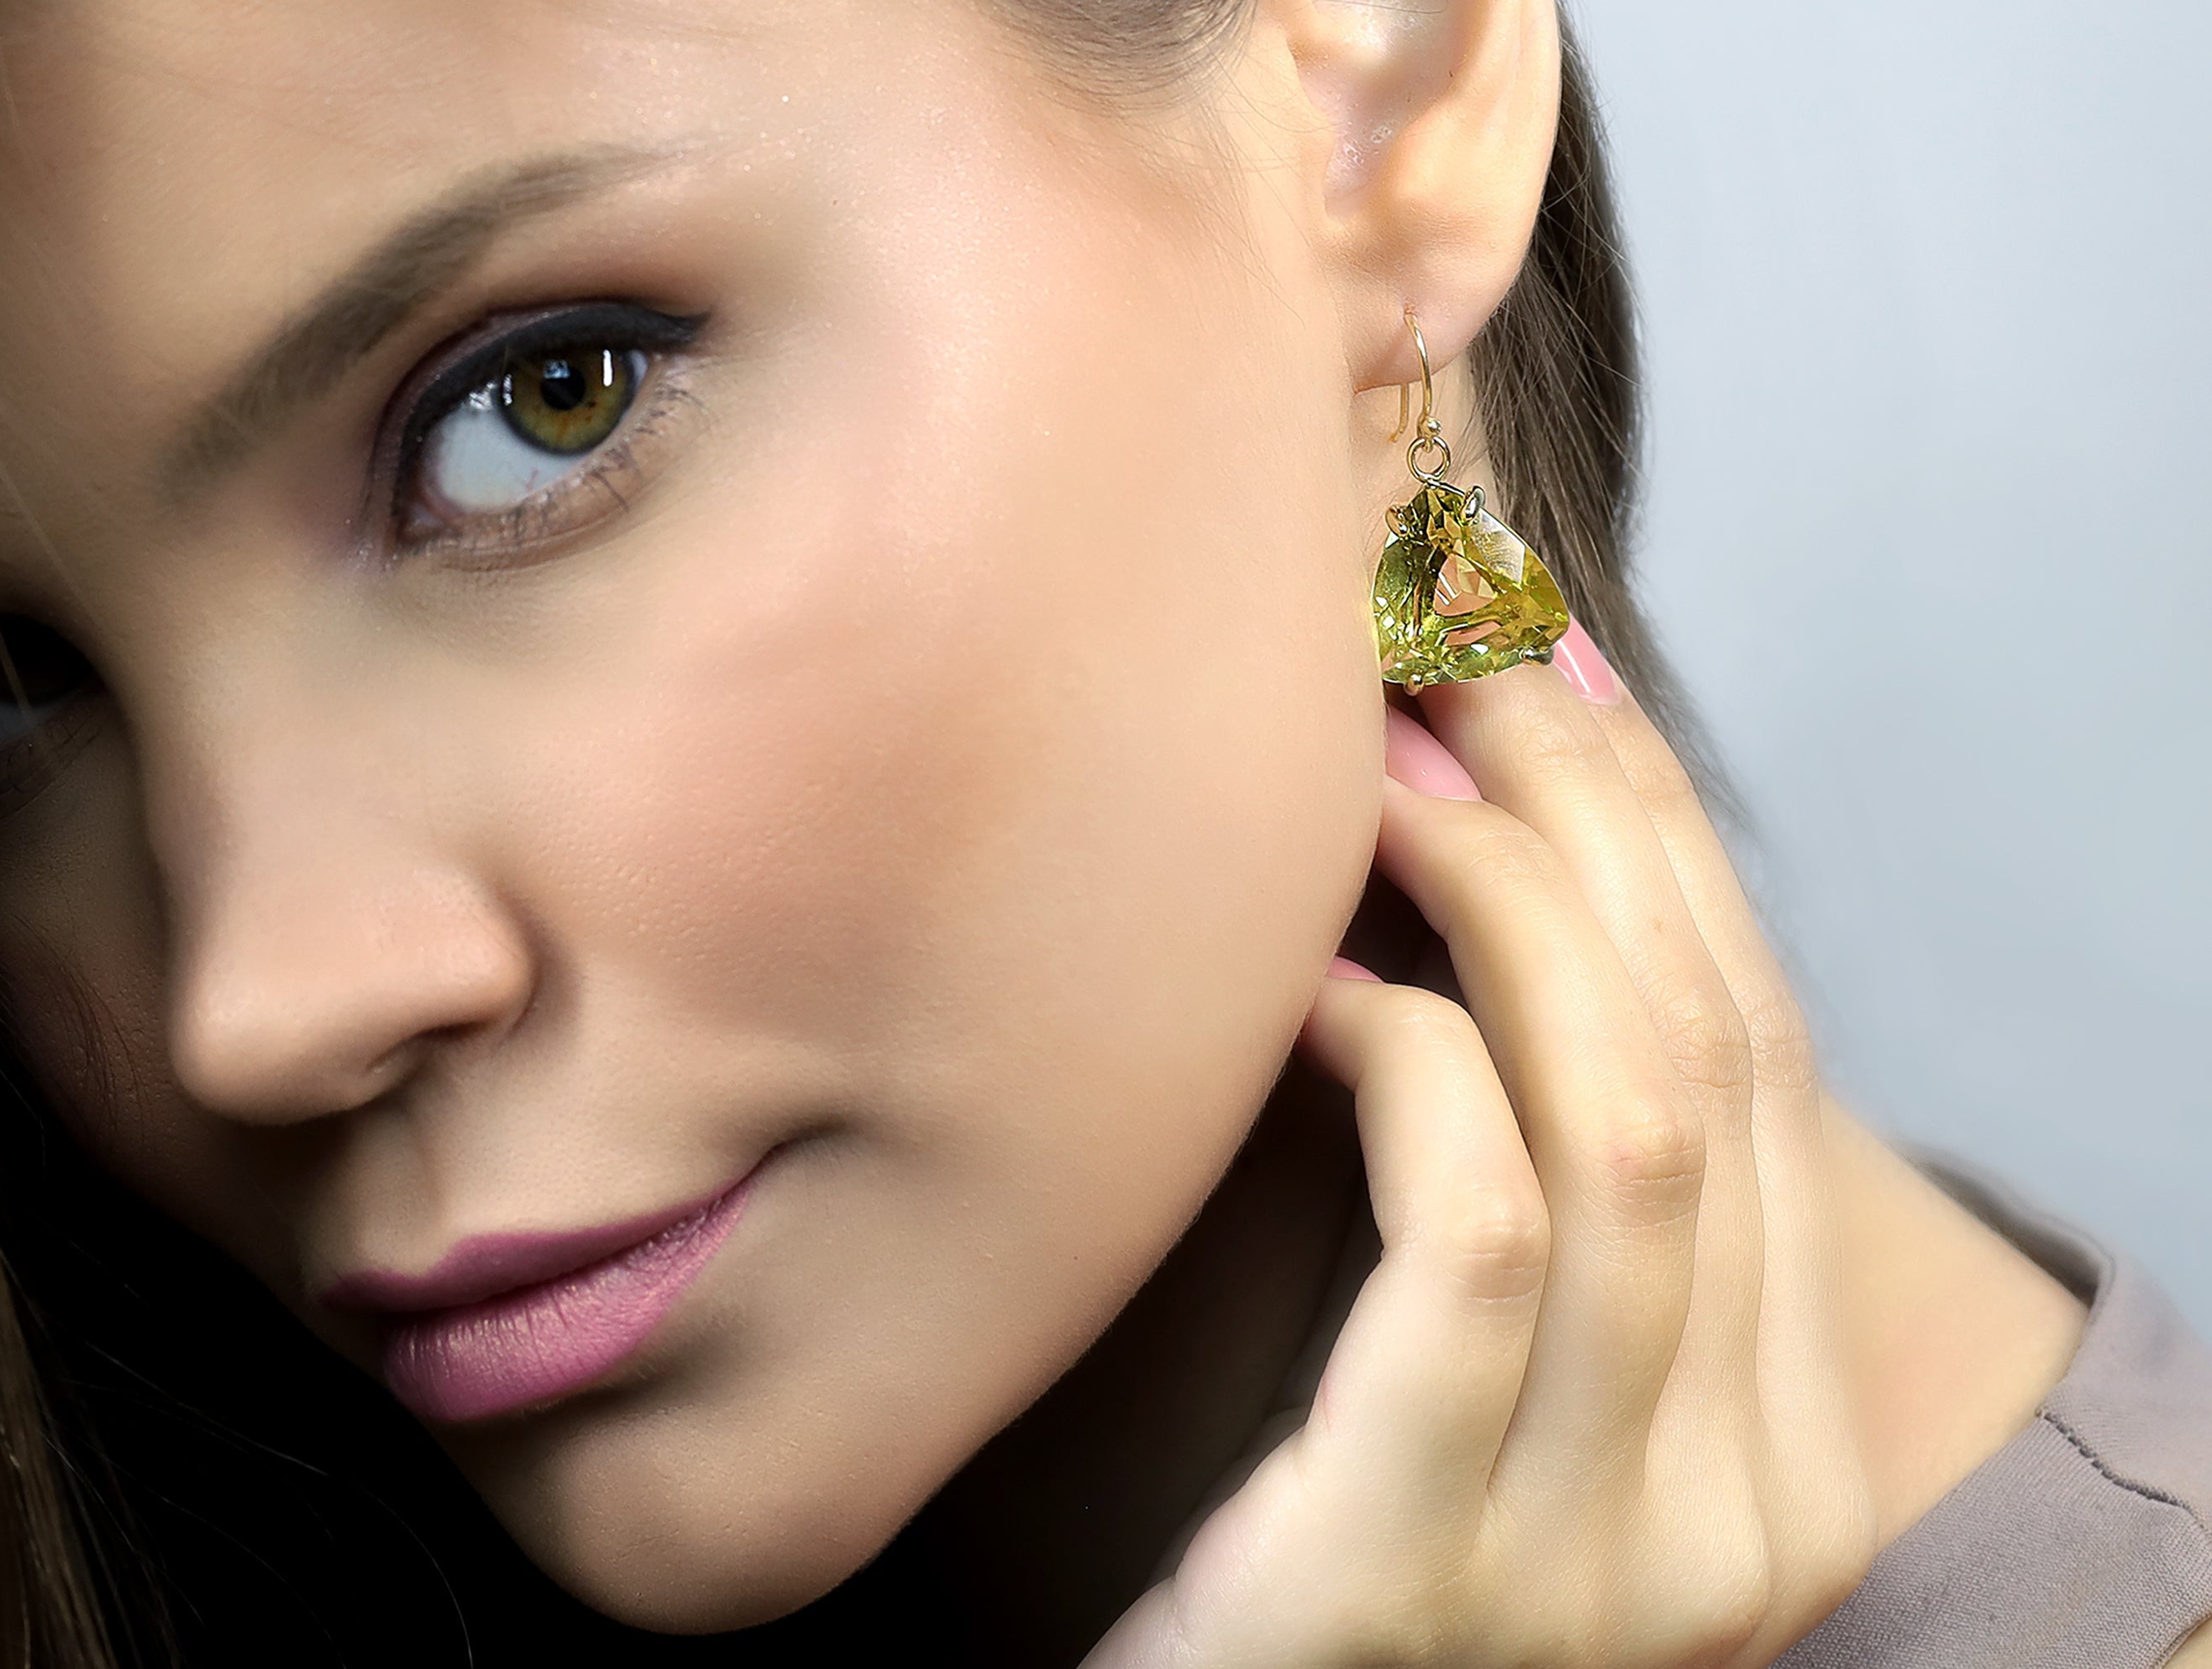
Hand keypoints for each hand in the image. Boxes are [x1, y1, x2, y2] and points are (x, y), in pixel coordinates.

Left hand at [1082, 637, 1875, 1668]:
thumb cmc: (1313, 1556)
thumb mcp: (1486, 1383)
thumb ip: (1539, 1196)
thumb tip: (1503, 891)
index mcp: (1788, 1437)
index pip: (1768, 1060)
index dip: (1666, 838)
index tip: (1557, 663)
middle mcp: (1754, 1502)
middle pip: (1712, 1056)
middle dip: (1590, 819)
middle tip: (1457, 653)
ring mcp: (1612, 1556)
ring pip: (1625, 1122)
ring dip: (1500, 903)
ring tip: (1379, 778)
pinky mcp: (1424, 1574)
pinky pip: (1474, 1238)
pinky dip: (1402, 1063)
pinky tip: (1303, 984)